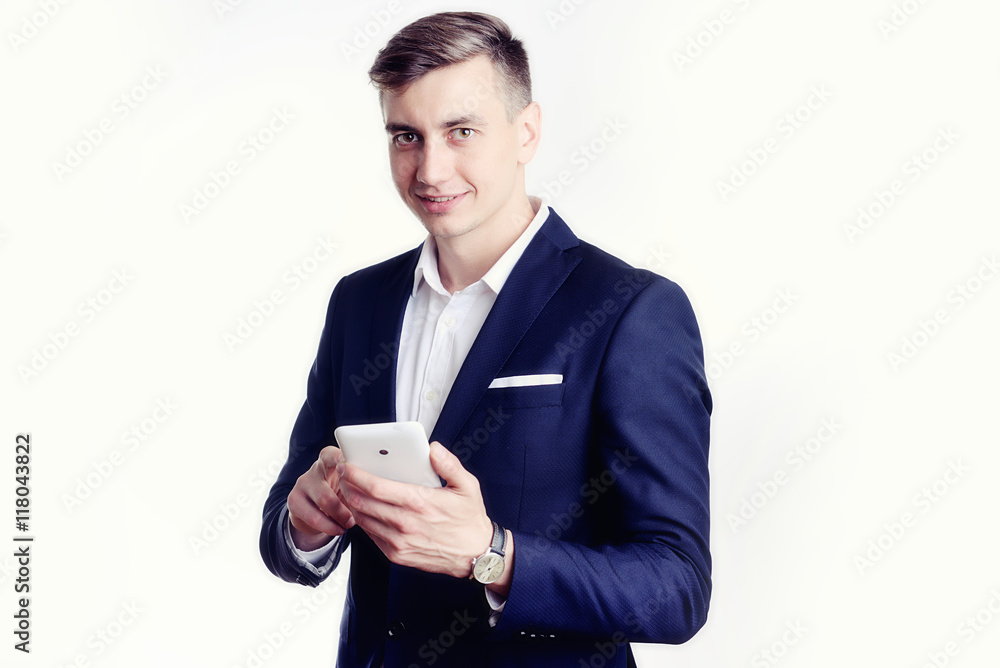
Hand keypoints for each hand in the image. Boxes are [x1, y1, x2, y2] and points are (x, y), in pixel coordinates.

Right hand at [286, 446, 355, 550]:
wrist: (318, 510)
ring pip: (323, 500)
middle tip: (359, 514)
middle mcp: (314, 469)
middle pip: (332, 480)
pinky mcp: (294, 501)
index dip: (339, 459)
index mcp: (330, 459)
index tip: (349, 464)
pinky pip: (313, 517)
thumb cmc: (343, 493)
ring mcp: (302, 484)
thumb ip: (361, 481)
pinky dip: (329, 527)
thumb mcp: (352, 484)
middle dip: (347, 503)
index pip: (332, 454)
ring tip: (350, 524)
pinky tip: (338, 529)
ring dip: (340, 516)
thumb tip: (382, 488)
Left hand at [336, 441, 492, 578]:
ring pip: (362, 519)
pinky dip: (363, 521)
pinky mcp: (396, 555)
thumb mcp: (467, 486)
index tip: (347, 465)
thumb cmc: (469, 518)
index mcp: (419, 502)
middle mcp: (405, 523)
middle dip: (347, 486)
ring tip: (350, 490)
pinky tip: (365, 510)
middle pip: (362, 502)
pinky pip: (370, 535)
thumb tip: (432, 448)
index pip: (376, 487)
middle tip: (344, 475)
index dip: (356, 475)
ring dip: (352, 503)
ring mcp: (398, 542)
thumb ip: (449, 464)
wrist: (475, 554)